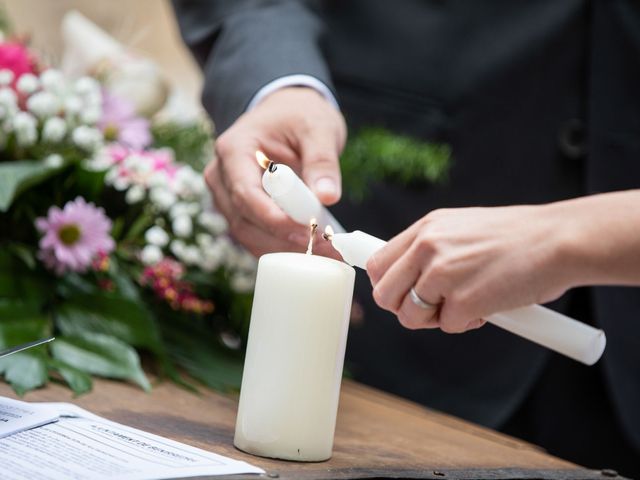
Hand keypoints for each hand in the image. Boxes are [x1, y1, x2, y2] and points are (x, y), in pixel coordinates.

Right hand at [206, 87, 346, 256]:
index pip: (245, 194)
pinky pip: (254, 234)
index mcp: (234, 149)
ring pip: (245, 233)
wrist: (287, 112)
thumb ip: (322, 160)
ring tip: (321, 250)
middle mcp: (221, 174)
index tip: (305, 231)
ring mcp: (226, 193)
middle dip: (282, 238)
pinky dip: (279, 245)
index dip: (273, 218)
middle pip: (243, 220)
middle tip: (322, 247)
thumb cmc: (299, 115)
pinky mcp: (239, 207)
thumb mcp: (318, 128)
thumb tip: (327, 196)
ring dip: (281, 247)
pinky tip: (309, 249)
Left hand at [366, 205, 574, 332]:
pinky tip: (488, 307)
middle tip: (431, 309)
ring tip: (465, 305)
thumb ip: (432, 249)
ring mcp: (443, 274)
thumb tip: (408, 278)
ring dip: (436, 320)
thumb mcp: (462, 228)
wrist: (558, 240)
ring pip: (410, 316)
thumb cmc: (517, 238)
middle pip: (384, 294)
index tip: (398, 295)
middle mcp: (427, 247)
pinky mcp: (463, 300)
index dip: (385, 285)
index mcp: (426, 228)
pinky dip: (467, 324)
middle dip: (403, 309)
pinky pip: (448, 326)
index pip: (378, 263)